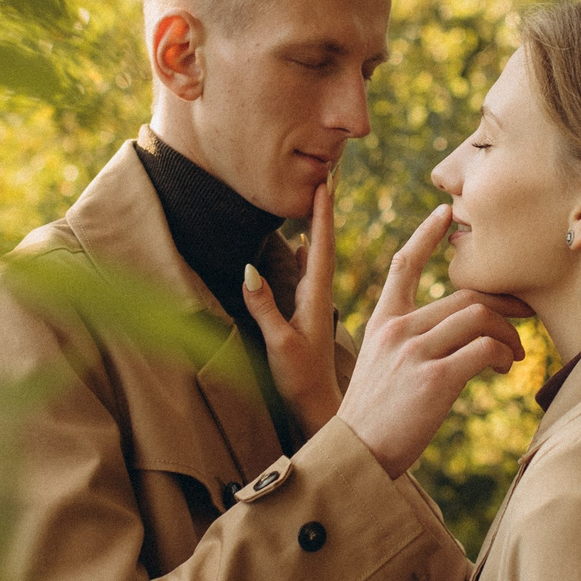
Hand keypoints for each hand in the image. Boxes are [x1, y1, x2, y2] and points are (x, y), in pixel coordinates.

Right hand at [243, 179, 341, 436]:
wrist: (317, 408)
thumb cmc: (298, 380)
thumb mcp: (278, 343)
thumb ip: (264, 307)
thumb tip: (249, 269)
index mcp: (315, 297)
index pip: (321, 246)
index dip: (322, 213)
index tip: (327, 180)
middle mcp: (318, 294)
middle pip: (323, 242)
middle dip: (324, 209)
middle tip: (331, 173)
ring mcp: (313, 303)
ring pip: (318, 255)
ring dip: (317, 226)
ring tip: (318, 198)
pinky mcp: (307, 314)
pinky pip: (309, 273)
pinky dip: (307, 251)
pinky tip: (305, 242)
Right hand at [335, 205, 527, 477]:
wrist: (354, 457)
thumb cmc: (372, 421)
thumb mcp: (379, 371)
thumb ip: (407, 347)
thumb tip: (452, 343)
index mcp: (381, 324)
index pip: (404, 265)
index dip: (426, 235)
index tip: (446, 213)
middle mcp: (396, 330)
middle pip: (464, 295)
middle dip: (503, 300)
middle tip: (526, 310)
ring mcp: (414, 354)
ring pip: (479, 317)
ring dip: (508, 332)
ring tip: (515, 354)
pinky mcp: (434, 380)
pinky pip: (484, 350)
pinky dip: (504, 355)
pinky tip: (505, 368)